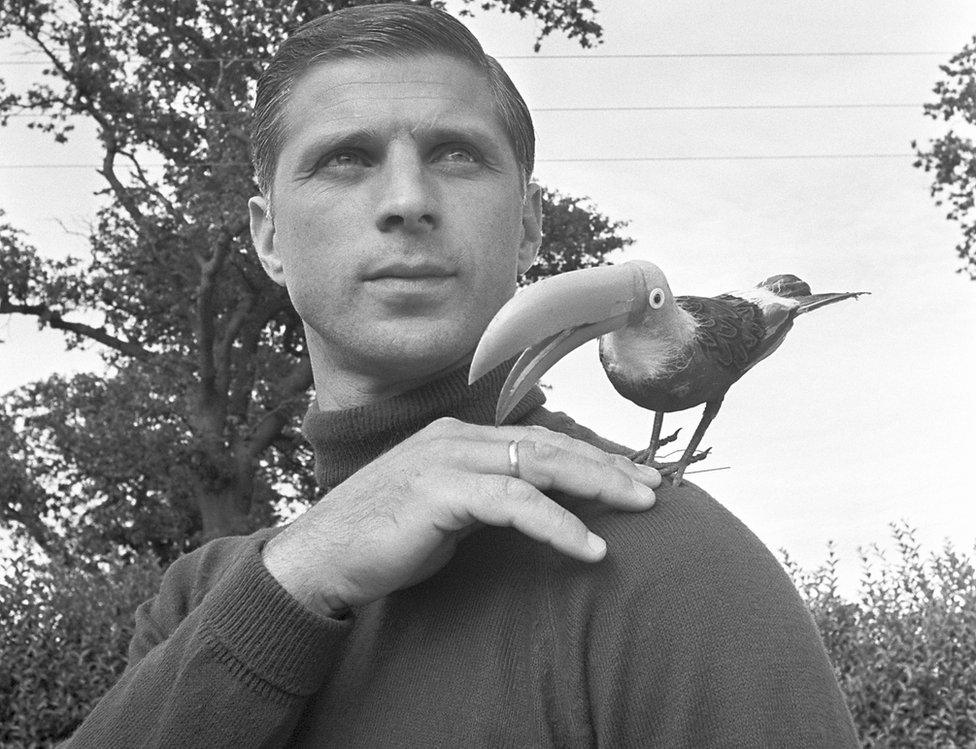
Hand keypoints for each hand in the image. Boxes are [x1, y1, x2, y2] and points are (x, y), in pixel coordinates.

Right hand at [262, 417, 660, 617]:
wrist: (322, 558)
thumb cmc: (384, 538)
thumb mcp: (447, 511)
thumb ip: (487, 498)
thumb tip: (534, 505)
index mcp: (458, 436)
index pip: (537, 441)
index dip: (588, 456)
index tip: (632, 475)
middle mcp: (455, 436)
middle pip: (547, 445)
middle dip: (605, 465)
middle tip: (653, 485)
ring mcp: (447, 458)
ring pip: (538, 464)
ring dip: (595, 484)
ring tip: (639, 506)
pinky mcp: (441, 490)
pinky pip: (513, 503)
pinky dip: (556, 524)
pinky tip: (587, 547)